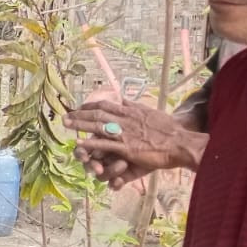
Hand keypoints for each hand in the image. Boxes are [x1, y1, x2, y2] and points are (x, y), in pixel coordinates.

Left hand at [64, 98, 196, 186]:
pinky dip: (91, 143)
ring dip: (80, 125)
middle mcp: (125, 120)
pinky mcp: (127, 148)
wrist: (180, 143)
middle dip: (80, 114)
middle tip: (65, 115)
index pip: (106, 105)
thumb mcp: (151, 112)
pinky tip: (78, 142)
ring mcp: (125, 134)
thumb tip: (124, 99)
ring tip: (66, 124)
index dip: (90, 106)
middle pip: (97, 114)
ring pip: (98, 127)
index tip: (79, 107)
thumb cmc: (169, 130)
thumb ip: (135, 106)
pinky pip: (105, 145)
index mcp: (131, 112)